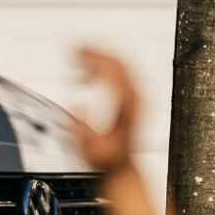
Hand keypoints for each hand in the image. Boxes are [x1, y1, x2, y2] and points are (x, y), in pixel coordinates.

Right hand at [73, 49, 138, 174]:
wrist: (121, 165)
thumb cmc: (106, 157)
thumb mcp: (89, 147)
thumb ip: (81, 125)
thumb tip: (78, 102)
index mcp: (126, 104)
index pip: (114, 68)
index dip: (95, 55)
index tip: (78, 51)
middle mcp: (136, 96)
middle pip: (119, 61)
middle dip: (96, 51)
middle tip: (76, 49)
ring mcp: (138, 96)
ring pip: (121, 63)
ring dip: (100, 57)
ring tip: (79, 58)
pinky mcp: (135, 97)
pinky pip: (122, 71)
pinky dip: (105, 66)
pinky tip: (89, 72)